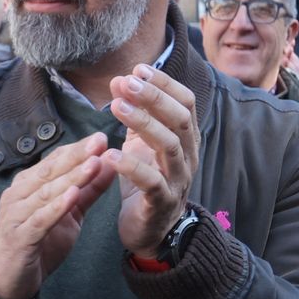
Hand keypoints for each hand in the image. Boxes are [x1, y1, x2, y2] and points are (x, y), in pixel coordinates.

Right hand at [0, 136, 119, 298]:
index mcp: (28, 185)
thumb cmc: (39, 244)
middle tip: (99, 142)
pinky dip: (56, 207)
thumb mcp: (70, 215)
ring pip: (46, 192)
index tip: (101, 138)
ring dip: (71, 178)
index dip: (77, 149)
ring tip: (92, 164)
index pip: (54, 161)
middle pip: (50, 171)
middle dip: (76, 156)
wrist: (9, 281)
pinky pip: (40, 219)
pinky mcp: (19, 237)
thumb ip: (88, 191)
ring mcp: (16, 215)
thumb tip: (110, 166)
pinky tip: (73, 196)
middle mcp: (18, 195)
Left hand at [107, 64, 200, 255]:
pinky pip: (152, 183)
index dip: (164, 83)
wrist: (150, 230)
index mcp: (186, 138)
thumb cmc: (146, 180)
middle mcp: (188, 156)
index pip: (186, 102)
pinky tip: (110, 154)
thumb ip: (135, 113)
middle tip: (126, 82)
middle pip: (180, 119)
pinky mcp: (162, 203)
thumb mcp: (142, 143)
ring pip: (169, 146)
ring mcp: (178, 180)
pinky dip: (132, 167)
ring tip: (116, 107)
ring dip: (143, 123)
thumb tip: (119, 80)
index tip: (138, 68)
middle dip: (154, 97)